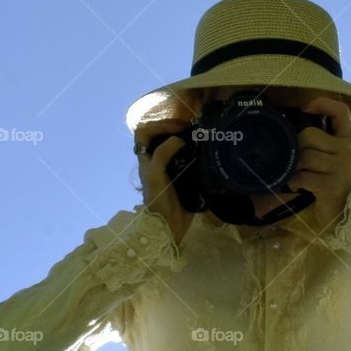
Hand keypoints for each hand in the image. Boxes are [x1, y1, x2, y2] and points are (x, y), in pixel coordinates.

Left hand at [135, 119, 194, 246]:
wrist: (169, 225)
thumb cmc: (158, 199)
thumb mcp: (155, 174)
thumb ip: (162, 154)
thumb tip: (180, 140)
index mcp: (146, 159)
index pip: (145, 132)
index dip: (159, 125)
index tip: (177, 129)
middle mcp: (157, 161)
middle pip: (160, 135)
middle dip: (174, 129)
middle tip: (191, 130)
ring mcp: (171, 168)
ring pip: (175, 145)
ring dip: (186, 139)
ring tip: (200, 138)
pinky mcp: (185, 176)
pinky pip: (188, 158)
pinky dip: (195, 152)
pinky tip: (205, 152)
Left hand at [287, 97, 350, 235]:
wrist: (340, 215)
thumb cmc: (330, 183)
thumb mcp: (330, 158)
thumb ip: (319, 142)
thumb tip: (292, 124)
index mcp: (348, 140)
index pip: (340, 111)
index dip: (322, 104)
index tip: (305, 108)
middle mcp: (348, 151)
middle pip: (309, 135)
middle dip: (297, 148)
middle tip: (299, 163)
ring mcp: (342, 168)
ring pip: (304, 156)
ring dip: (295, 168)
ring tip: (299, 176)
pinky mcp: (332, 186)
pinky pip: (302, 176)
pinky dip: (295, 182)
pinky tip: (299, 187)